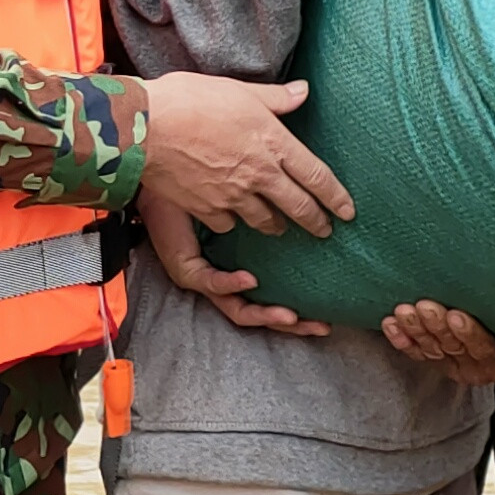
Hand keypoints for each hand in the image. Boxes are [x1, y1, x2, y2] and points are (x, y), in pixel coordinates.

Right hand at [133, 72, 352, 238]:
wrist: (146, 128)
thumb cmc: (191, 100)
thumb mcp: (240, 90)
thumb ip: (276, 98)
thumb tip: (303, 91)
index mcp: (273, 143)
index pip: (317, 176)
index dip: (336, 197)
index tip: (347, 212)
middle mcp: (260, 175)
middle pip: (298, 207)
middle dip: (315, 222)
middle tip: (324, 230)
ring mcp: (233, 196)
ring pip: (265, 221)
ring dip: (276, 225)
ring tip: (279, 227)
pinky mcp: (207, 208)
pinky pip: (228, 224)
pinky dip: (233, 222)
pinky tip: (231, 218)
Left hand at [140, 190, 327, 338]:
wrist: (166, 170)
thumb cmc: (204, 181)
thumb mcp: (249, 198)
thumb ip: (278, 206)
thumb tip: (316, 203)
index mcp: (241, 267)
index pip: (275, 295)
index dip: (301, 308)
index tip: (328, 311)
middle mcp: (225, 280)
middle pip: (262, 311)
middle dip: (292, 323)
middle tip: (320, 325)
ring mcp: (205, 279)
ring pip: (237, 309)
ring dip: (265, 314)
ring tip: (292, 315)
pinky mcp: (187, 270)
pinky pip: (211, 282)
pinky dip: (231, 283)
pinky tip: (251, 280)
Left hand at [381, 302, 494, 383]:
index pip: (484, 349)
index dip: (469, 334)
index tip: (457, 315)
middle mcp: (476, 368)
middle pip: (453, 347)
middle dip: (437, 326)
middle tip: (425, 306)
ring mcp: (452, 364)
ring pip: (431, 348)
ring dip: (416, 329)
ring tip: (404, 311)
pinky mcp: (435, 359)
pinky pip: (415, 351)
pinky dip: (401, 337)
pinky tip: (389, 323)